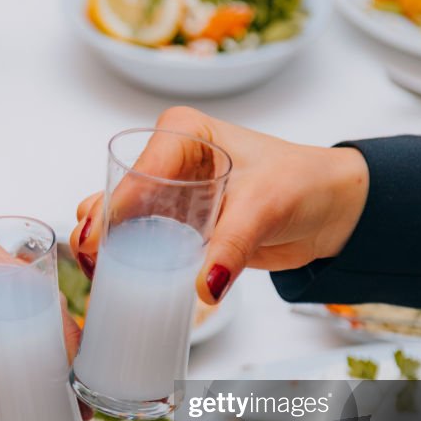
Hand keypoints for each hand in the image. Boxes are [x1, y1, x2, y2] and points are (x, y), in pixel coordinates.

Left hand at [0, 213, 83, 420]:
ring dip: (48, 341)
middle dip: (56, 336)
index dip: (50, 319)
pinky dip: (28, 340)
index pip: (20, 278)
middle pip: (33, 289)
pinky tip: (44, 374)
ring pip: (29, 300)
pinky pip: (13, 308)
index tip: (66, 363)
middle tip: (73, 386)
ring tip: (67, 386)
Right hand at [70, 107, 369, 303]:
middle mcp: (169, 161)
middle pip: (118, 197)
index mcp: (183, 134)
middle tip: (91, 264)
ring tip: (100, 277)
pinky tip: (118, 282)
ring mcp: (170, 196)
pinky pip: (143, 245)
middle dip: (98, 230)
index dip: (113, 207)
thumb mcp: (266, 208)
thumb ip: (233, 246)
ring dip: (108, 250)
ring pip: (122, 223)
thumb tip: (205, 286)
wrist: (329, 210)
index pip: (138, 172)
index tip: (97, 239)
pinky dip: (130, 264)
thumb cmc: (303, 184)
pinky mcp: (178, 227)